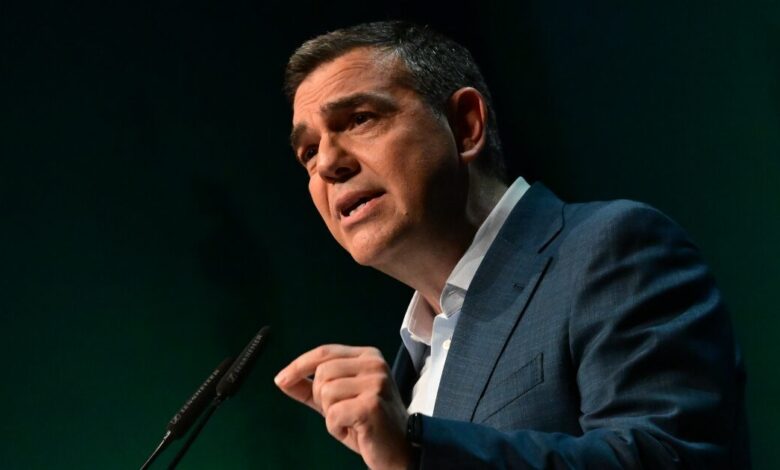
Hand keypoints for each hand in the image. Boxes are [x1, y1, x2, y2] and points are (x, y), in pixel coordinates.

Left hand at [275, 345, 410, 469]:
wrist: (399, 451)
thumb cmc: (369, 424)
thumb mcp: (337, 401)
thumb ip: (311, 389)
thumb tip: (281, 379)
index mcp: (368, 356)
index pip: (325, 352)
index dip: (299, 365)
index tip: (281, 380)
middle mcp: (374, 364)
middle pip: (322, 373)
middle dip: (321, 398)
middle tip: (340, 413)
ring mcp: (375, 383)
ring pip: (326, 393)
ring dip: (330, 415)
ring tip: (350, 421)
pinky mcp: (371, 404)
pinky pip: (333, 414)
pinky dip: (336, 428)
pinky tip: (354, 431)